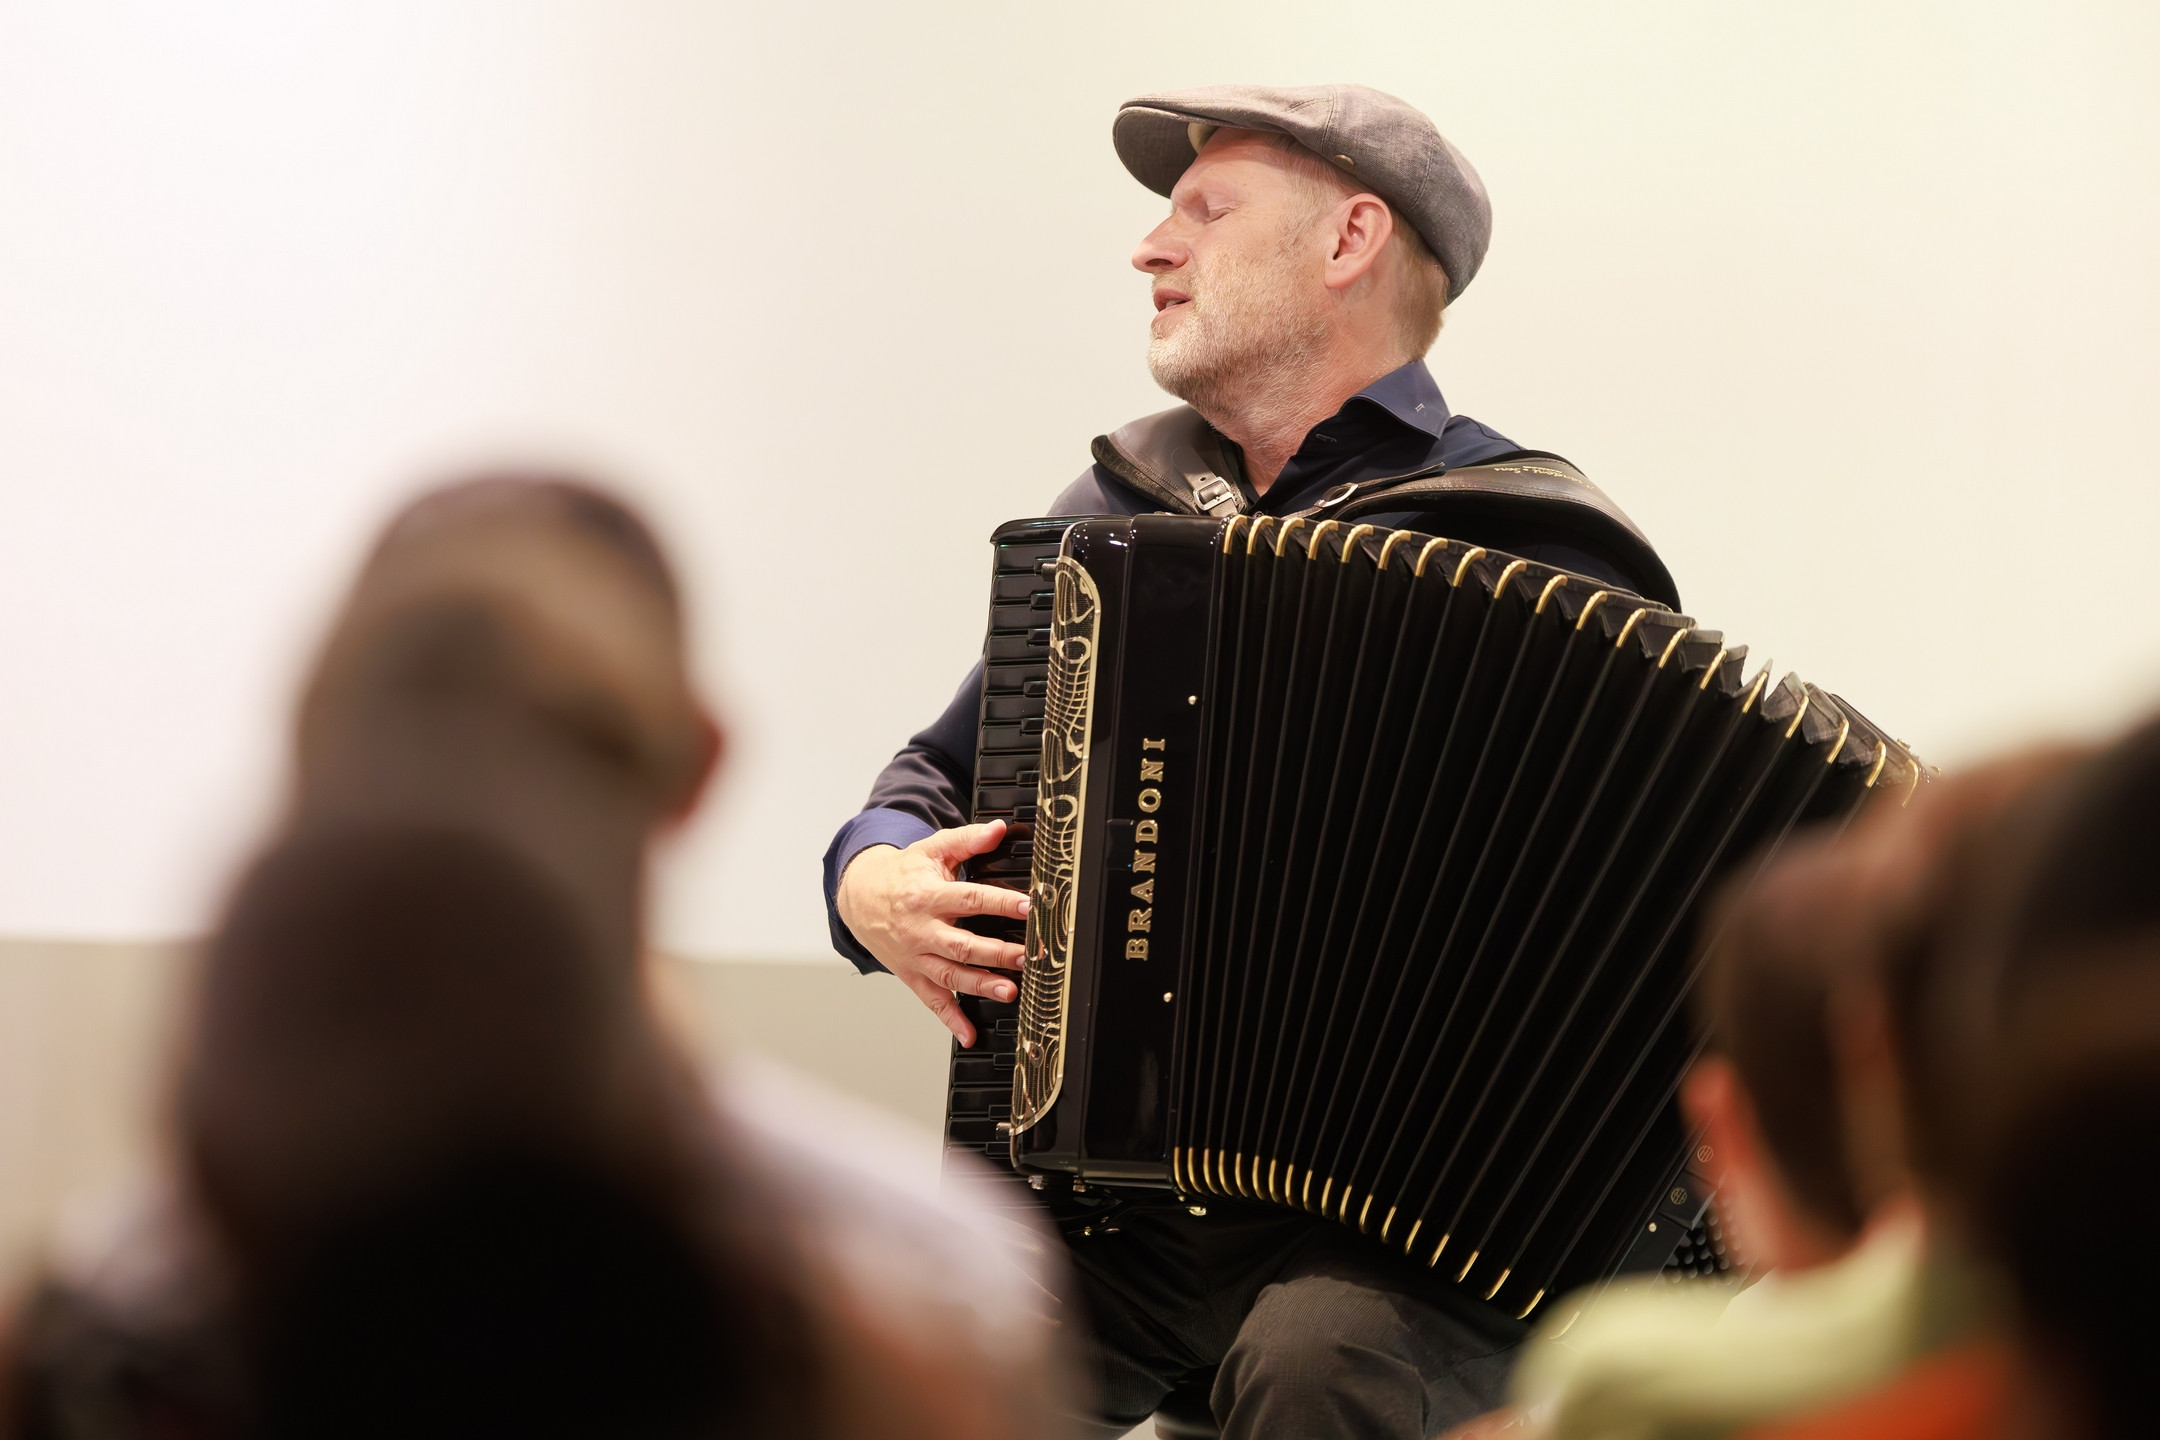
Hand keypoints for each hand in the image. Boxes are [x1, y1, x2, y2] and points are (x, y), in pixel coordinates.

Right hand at [836, 820, 1029, 1045]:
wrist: (859, 897)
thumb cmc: (903, 874)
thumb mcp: (931, 850)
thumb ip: (967, 840)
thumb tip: (998, 829)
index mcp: (928, 895)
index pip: (970, 899)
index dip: (1000, 903)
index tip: (1028, 907)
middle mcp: (921, 929)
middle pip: (961, 944)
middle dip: (996, 952)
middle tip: (1025, 957)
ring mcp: (915, 955)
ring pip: (949, 975)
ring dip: (979, 986)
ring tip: (1009, 992)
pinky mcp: (911, 975)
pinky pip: (932, 1001)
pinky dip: (951, 1019)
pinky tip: (970, 1034)